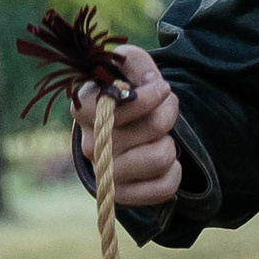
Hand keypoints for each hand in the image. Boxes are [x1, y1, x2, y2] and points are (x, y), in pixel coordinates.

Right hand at [75, 43, 183, 210]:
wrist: (121, 130)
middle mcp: (90, 145)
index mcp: (84, 109)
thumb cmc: (125, 93)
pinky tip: (163, 163)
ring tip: (159, 139)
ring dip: (170, 144)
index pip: (117, 105)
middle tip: (162, 111)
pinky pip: (165, 187)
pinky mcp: (122, 196)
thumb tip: (151, 84)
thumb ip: (134, 62)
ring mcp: (105, 174)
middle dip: (168, 113)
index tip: (162, 88)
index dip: (149, 97)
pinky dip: (174, 172)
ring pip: (161, 157)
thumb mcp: (125, 66)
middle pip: (154, 126)